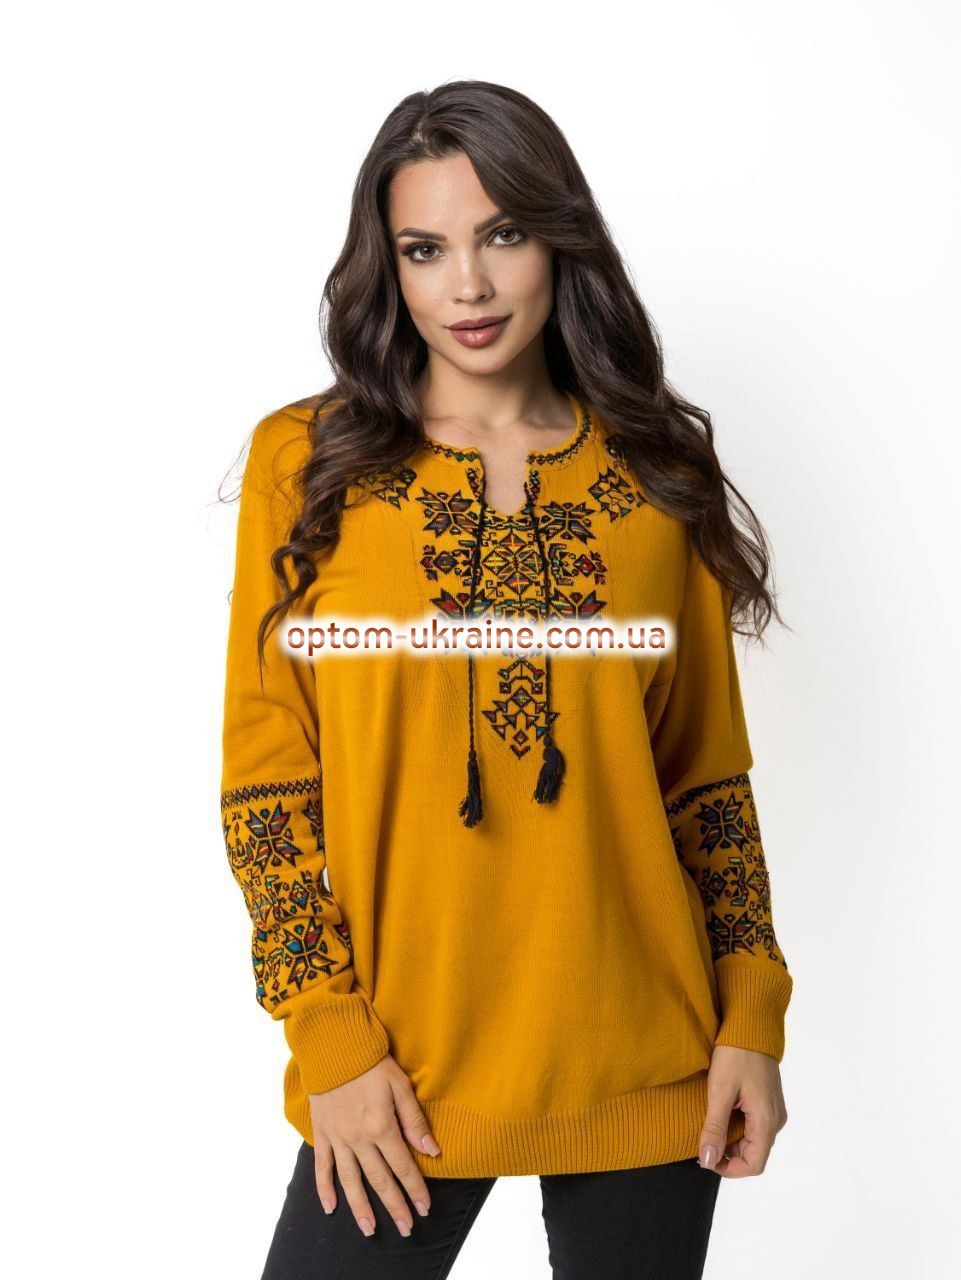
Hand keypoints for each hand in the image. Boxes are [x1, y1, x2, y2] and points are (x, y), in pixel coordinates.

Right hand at [308, 1054, 441, 1236]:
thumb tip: (431, 1151)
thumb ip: (414, 1121)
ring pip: (351, 1181)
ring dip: (360, 1208)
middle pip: (379, 1180)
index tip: (424, 1208)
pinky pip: (322, 1166)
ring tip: (370, 1229)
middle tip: (405, 1228)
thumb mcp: (400, 1086)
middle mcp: (359, 1139)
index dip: (415, 1188)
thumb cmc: (371, 1062)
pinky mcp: (322, 1133)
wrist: (334, 1046)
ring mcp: (338, 1138)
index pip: (403, 1166)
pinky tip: (331, 1207)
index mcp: (382, 1127)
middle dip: (394, 1205)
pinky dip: (324, 1188)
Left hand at [696, 1044, 787, 1176]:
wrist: (750, 1024)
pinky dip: (736, 1127)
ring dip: (731, 1140)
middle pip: (754, 1153)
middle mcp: (775, 1119)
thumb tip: (708, 1160)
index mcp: (767, 1121)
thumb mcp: (720, 1091)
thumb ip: (715, 1128)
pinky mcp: (768, 1101)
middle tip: (703, 1141)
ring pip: (753, 1140)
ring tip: (708, 1126)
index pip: (754, 1164)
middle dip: (728, 1154)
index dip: (729, 1169)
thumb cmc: (736, 1054)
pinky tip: (719, 1114)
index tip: (706, 1158)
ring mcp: (773, 1110)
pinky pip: (754, 1125)